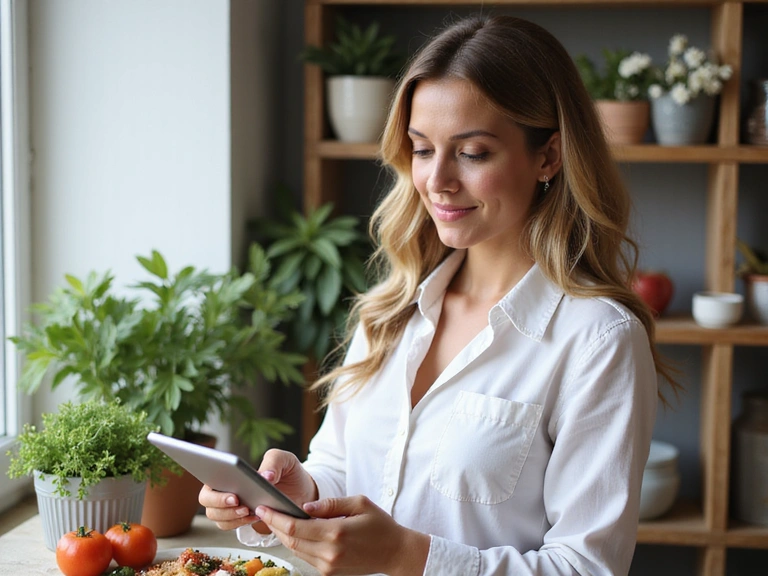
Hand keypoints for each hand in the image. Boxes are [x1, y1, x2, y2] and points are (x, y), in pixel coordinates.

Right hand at [199, 449, 317, 532]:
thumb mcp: (285, 459)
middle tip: (239, 502)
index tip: (233, 494)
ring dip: (229, 516)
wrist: (302, 492)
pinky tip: (255, 517)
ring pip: (215, 516)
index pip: (208, 475)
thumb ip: (274, 462)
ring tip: (250, 511)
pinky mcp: (238, 519)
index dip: (214, 486)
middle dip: (219, 504)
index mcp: (230, 470)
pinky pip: (228, 525)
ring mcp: (230, 505)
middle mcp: (225, 487)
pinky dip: (238, 523)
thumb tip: (265, 477)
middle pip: (206, 500)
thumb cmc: (288, 472)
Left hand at [256, 495, 429, 575]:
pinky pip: (306, 556)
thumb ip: (330, 504)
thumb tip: (304, 507)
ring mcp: (328, 565)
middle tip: (263, 510)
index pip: (295, 527)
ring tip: (274, 519)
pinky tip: (292, 532)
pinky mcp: (329, 572)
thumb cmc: (379, 524)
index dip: (275, 517)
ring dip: (282, 535)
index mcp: (335, 532)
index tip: (263, 506)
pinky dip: (296, 544)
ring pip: (296, 550)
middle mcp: (329, 552)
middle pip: (290, 540)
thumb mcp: (359, 503)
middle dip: (274, 525)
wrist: (395, 553)